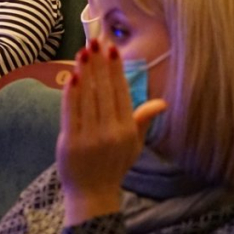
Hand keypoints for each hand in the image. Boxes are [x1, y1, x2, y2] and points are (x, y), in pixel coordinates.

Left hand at [57, 41, 165, 225]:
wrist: (92, 192)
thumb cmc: (114, 164)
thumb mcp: (134, 144)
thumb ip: (143, 120)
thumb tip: (162, 103)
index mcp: (127, 130)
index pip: (121, 92)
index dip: (116, 69)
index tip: (112, 49)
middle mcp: (110, 132)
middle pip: (104, 90)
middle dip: (99, 64)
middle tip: (95, 41)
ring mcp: (90, 136)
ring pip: (87, 97)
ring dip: (85, 72)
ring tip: (82, 52)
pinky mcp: (71, 141)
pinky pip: (71, 112)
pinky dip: (71, 93)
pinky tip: (71, 76)